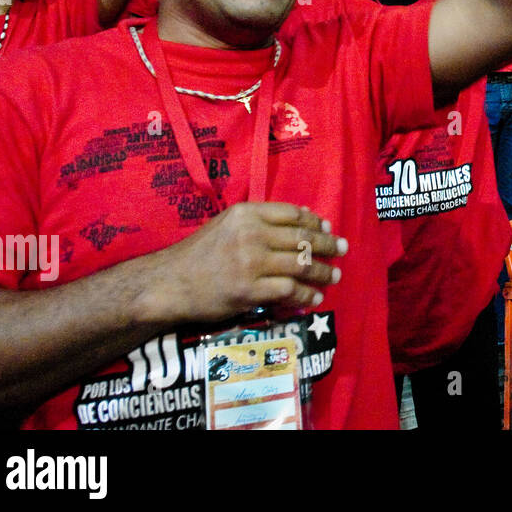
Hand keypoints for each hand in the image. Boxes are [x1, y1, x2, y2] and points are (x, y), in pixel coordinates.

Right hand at [143, 202, 345, 323]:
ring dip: (322, 271)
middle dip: (328, 245)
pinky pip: (289, 290)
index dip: (315, 222)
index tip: (327, 229)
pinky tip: (314, 297)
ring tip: (334, 275)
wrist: (168, 284)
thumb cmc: (197, 254)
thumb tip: (301, 215)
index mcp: (247, 214)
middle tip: (343, 250)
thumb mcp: (227, 225)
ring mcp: (251, 263)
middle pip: (302, 238)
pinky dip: (306, 295)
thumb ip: (260, 220)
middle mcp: (251, 234)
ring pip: (300, 264)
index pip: (293, 214)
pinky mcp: (249, 290)